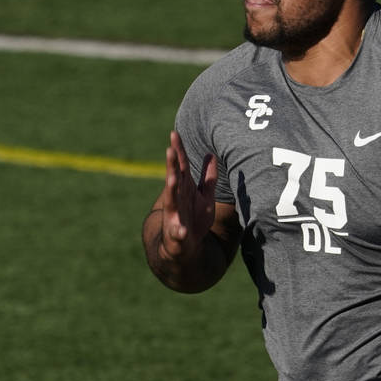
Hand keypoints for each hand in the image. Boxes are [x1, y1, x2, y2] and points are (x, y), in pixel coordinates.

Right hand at [158, 130, 217, 261]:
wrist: (185, 247)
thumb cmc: (194, 218)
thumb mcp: (205, 196)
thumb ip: (208, 177)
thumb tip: (211, 154)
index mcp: (184, 188)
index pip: (181, 166)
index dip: (178, 150)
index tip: (174, 134)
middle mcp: (177, 199)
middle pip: (174, 179)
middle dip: (172, 165)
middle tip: (170, 149)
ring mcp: (175, 216)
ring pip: (172, 201)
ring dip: (171, 189)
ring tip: (171, 178)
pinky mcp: (177, 234)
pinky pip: (178, 232)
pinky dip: (179, 231)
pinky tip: (182, 230)